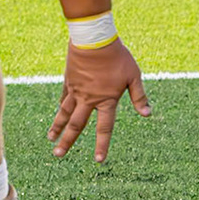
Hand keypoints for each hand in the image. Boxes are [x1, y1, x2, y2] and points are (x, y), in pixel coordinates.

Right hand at [50, 37, 151, 162]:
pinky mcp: (69, 81)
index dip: (102, 145)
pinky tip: (57, 115)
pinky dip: (60, 108)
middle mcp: (89, 99)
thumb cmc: (117, 56)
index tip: (99, 160)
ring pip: (64, 113)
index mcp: (106, 100)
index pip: (104, 128)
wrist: (94, 39)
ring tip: (51, 140)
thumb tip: (148, 114)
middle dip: (67, 141)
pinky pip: (64, 98)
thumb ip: (139, 96)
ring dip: (57, 127)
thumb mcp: (133, 75)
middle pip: (76, 125)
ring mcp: (76, 91)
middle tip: (58, 155)